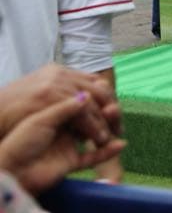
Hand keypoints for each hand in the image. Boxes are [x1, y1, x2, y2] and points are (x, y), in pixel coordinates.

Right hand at [0, 65, 120, 143]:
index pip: (95, 82)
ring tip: (108, 138)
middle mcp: (60, 75)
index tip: (113, 116)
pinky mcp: (51, 98)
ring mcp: (55, 84)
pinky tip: (98, 140)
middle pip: (100, 90)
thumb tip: (84, 104)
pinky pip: (82, 114)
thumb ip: (61, 97)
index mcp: (58, 72)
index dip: (107, 100)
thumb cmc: (12, 113)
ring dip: (104, 122)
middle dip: (111, 110)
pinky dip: (93, 127)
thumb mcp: (39, 98)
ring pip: (93, 103)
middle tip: (118, 128)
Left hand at [0, 92, 126, 193]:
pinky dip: (107, 152)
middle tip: (114, 112)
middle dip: (106, 114)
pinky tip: (120, 146)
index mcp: (55, 111)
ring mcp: (68, 143)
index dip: (97, 102)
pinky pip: (93, 157)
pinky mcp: (71, 162)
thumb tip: (89, 96)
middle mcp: (64, 126)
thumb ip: (66, 109)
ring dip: (108, 130)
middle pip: (92, 117)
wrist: (10, 169)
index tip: (107, 101)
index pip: (84, 103)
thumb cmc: (20, 142)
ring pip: (95, 135)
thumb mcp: (43, 120)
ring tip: (118, 129)